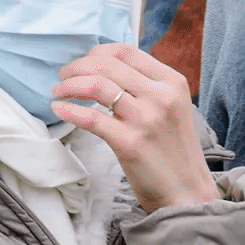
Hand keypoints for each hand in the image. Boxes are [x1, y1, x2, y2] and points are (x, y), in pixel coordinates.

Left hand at [52, 44, 220, 212]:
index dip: (97, 53)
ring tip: (58, 91)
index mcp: (172, 82)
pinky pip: (92, 118)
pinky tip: (59, 109)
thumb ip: (147, 88)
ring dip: (70, 85)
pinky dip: (70, 110)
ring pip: (97, 86)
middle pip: (108, 65)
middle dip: (78, 66)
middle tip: (63, 75)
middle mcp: (161, 96)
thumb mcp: (171, 108)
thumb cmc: (174, 152)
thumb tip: (108, 70)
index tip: (83, 62)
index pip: (127, 52)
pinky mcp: (130, 143)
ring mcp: (146, 119)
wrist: (187, 192)